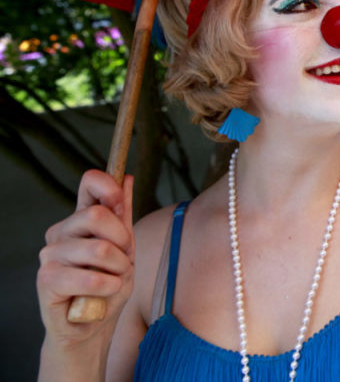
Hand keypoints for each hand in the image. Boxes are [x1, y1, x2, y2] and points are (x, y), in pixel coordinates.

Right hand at [37, 170, 134, 346]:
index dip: (110, 186)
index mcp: (81, 219)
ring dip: (118, 270)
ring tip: (112, 281)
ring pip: (99, 249)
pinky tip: (103, 294)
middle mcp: (62, 231)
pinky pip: (92, 277)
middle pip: (98, 215)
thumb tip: (129, 179)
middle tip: (123, 261)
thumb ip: (123, 215)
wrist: (92, 325)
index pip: (89, 182)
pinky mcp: (46, 278)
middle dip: (122, 241)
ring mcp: (50, 254)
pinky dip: (108, 287)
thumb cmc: (108, 285)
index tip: (120, 202)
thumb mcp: (125, 248)